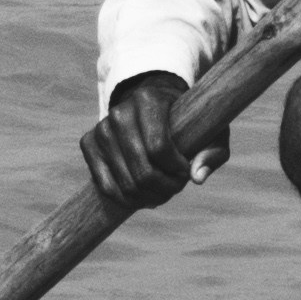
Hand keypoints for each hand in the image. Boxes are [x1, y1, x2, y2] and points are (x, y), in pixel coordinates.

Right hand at [81, 73, 226, 210]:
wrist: (148, 104)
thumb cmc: (184, 120)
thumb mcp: (209, 129)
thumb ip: (213, 152)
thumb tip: (197, 178)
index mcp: (148, 100)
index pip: (158, 147)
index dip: (175, 169)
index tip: (185, 171)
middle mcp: (119, 112)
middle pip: (142, 171)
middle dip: (164, 188)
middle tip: (175, 187)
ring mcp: (100, 129)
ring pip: (125, 184)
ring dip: (147, 197)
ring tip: (161, 192)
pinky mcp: (88, 143)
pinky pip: (105, 186)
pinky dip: (125, 199)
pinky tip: (142, 195)